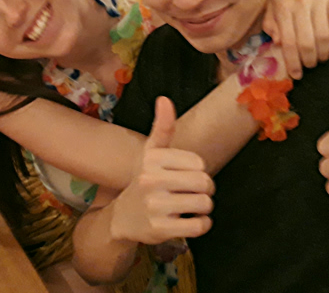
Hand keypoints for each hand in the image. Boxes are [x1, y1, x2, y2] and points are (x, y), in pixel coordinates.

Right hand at [110, 97, 214, 244]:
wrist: (123, 218)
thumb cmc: (144, 180)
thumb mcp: (150, 153)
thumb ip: (162, 127)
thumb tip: (164, 99)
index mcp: (152, 159)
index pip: (198, 162)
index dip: (199, 170)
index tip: (188, 174)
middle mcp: (151, 180)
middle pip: (204, 183)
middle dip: (206, 189)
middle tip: (194, 192)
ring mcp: (155, 206)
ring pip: (204, 204)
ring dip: (204, 207)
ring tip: (191, 206)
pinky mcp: (161, 229)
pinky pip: (199, 226)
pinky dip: (202, 224)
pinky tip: (191, 221)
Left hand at [266, 0, 328, 78]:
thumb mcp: (273, 4)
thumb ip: (272, 23)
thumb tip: (278, 43)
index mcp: (282, 6)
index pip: (288, 41)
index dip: (293, 62)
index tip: (297, 74)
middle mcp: (300, 1)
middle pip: (307, 41)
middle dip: (309, 60)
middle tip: (310, 66)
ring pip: (324, 34)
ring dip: (324, 53)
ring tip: (322, 58)